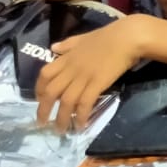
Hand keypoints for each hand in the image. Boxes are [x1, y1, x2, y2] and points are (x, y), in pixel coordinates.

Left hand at [36, 17, 145, 132]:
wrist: (127, 37)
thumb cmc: (108, 35)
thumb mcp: (83, 38)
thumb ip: (67, 45)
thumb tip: (52, 48)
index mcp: (67, 57)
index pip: (45, 75)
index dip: (39, 89)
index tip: (39, 100)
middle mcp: (72, 69)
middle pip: (51, 92)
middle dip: (43, 110)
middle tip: (42, 123)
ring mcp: (84, 77)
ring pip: (66, 101)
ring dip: (61, 118)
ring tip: (61, 130)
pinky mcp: (98, 83)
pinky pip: (85, 103)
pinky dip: (80, 115)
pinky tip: (81, 125)